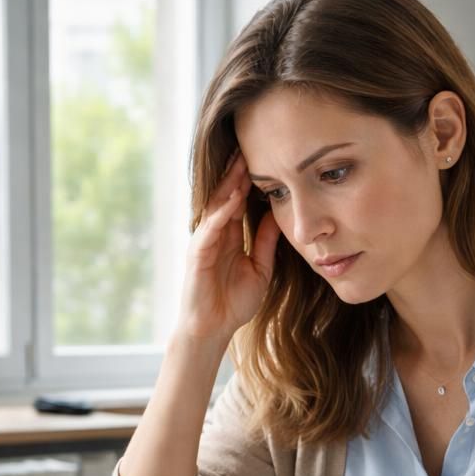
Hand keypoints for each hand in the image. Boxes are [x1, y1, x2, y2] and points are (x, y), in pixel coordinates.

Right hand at [178, 155, 282, 343]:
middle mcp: (215, 234)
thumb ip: (265, 241)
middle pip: (226, 195)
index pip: (239, 200)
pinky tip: (233, 196)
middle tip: (251, 145)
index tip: (266, 157)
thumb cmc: (233, 303)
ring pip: (217, 205)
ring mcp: (204, 241)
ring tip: (242, 161)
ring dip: (229, 183)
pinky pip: (211, 227)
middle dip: (238, 171)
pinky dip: (222, 210)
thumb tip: (276, 215)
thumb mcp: (260, 268)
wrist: (213, 330)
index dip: (250, 179)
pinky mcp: (198, 253)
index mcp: (229, 236)